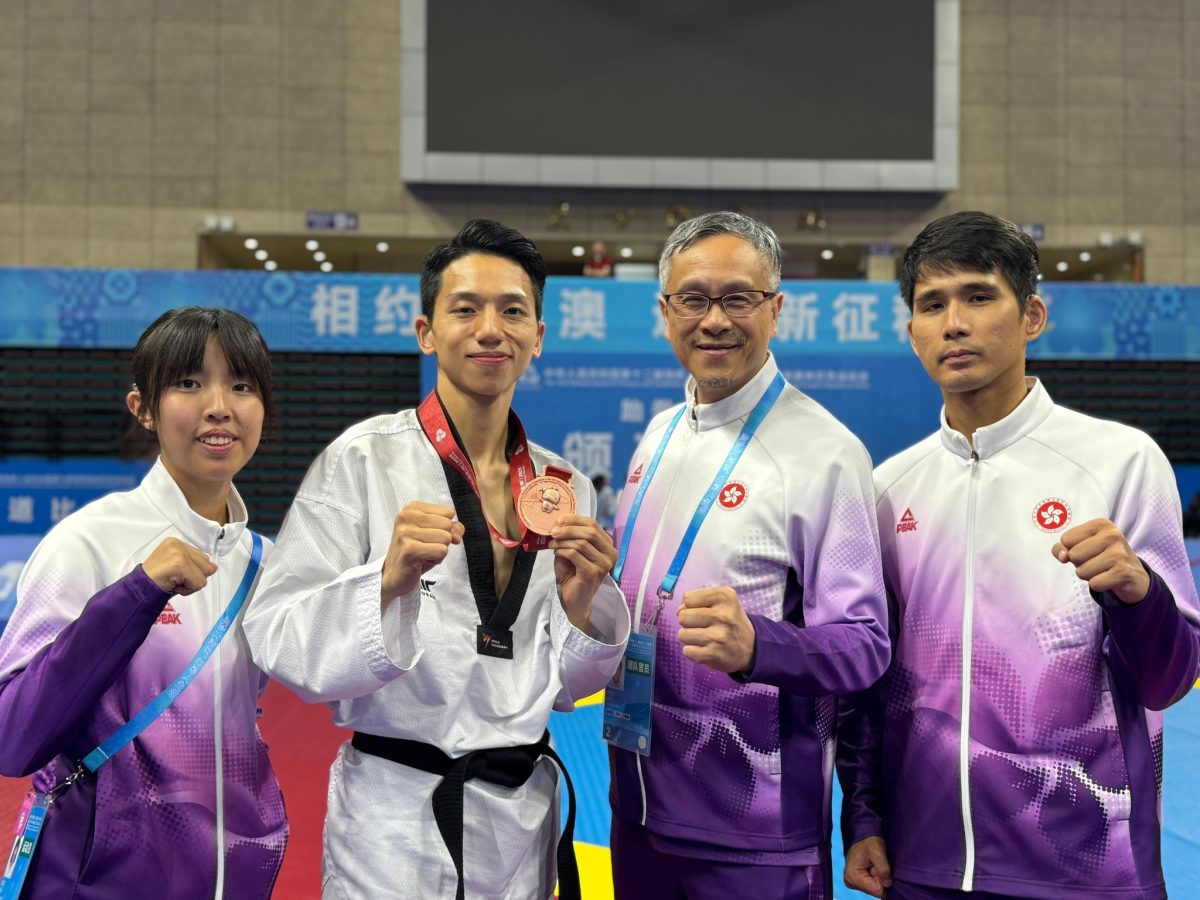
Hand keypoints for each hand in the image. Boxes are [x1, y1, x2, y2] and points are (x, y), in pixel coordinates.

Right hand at [142, 537, 217, 595]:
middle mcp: (177, 544)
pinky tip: (173, 585)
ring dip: (190, 585)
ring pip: (203, 575)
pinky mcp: (179, 563)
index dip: (192, 572)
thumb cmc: (157, 581)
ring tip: (173, 582)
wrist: (139, 589)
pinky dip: (187, 589)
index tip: (175, 575)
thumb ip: (196, 566)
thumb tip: (214, 568)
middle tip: (174, 580)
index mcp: (176, 543)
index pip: (203, 558)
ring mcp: (178, 552)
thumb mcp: (179, 570)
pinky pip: (198, 582)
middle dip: (194, 578)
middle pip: (206, 565)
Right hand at [381, 502, 464, 604]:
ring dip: (439, 551)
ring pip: (446, 538)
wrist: (394, 576)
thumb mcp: (435, 534)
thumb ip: (451, 528)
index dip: (445, 528)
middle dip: (442, 540)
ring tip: (423, 554)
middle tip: (425, 547)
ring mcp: (406, 532)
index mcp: (411, 508)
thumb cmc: (416, 552)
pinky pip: (442, 551)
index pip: (448, 512)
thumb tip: (457, 534)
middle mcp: (406, 516)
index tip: (428, 536)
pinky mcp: (410, 549)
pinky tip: (422, 561)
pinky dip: (437, 559)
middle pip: (448, 525)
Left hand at [550, 515, 617, 631]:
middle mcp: (610, 554)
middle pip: (590, 532)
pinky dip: (563, 551)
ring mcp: (603, 564)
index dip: (575, 520)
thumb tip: (559, 522)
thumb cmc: (573, 573)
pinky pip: (575, 554)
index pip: (594, 525)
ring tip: (552, 544)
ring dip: (563, 541)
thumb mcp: (573, 549)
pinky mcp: (593, 573)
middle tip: (553, 531)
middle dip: (569, 529)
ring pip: (582, 543)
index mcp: (608, 545)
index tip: (559, 520)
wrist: (573, 598)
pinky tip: (556, 553)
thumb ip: (571, 536)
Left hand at [676, 586, 755, 673]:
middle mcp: (723, 615)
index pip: (688, 598)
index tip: (702, 611)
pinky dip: (693, 651)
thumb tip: (679, 611)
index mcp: (725, 596)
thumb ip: (698, 600)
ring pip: (682, 634)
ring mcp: (718, 636)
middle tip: (703, 625)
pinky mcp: (713, 654)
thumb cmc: (731, 620)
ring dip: (690, 637)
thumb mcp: (722, 601)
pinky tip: (705, 648)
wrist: (752, 648)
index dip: (691, 605)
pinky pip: (687, 651)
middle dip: (689, 622)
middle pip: (682, 616)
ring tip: (704, 637)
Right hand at [844, 836, 891, 897]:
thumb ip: (883, 869)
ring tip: (874, 864)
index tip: (879, 866)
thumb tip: (887, 884)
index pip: (877, 891)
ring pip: (875, 888)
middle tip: (876, 864)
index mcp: (853, 877)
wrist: (863, 835)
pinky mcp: (857, 880)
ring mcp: (853, 882)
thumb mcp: (878, 852)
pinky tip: (872, 867)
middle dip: (880, 878)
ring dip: (878, 877)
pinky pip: (872, 885)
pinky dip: (876, 877)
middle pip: (875, 891)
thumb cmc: (868, 841)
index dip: (883, 879)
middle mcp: (851, 882)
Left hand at [1052, 518, 1148, 604]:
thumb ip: (1062, 548)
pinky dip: (1098, 585)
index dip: (1071, 549)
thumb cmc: (1101, 557)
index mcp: (1101, 524)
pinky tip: (1110, 579)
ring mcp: (1120, 553)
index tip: (1089, 550)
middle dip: (1080, 564)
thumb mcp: (1081, 546)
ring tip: (1103, 570)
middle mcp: (1112, 535)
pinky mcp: (1124, 572)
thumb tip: (1062, 556)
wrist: (1134, 575)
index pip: (1066, 539)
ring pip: (1082, 571)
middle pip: (1073, 555)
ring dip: (1088, 576)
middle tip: (1097, 562)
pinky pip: (1094, 584)